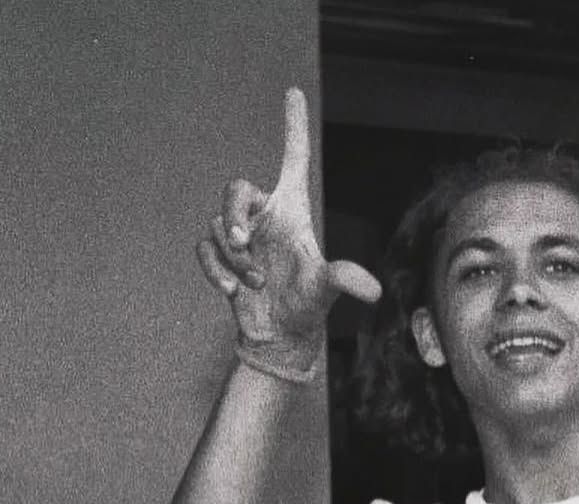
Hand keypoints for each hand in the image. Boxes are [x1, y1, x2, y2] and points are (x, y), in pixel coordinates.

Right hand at [196, 88, 380, 373]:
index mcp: (292, 211)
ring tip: (257, 284)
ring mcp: (240, 236)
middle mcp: (265, 217)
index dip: (294, 126)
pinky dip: (215, 268)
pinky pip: (204, 248)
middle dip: (233, 212)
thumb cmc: (307, 307)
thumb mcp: (326, 290)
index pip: (293, 159)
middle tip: (242, 241)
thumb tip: (374, 291)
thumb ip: (345, 281)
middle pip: (235, 189)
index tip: (294, 91)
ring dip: (235, 257)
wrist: (282, 337)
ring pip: (219, 226)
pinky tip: (233, 290)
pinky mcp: (222, 257)